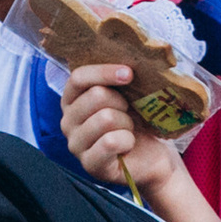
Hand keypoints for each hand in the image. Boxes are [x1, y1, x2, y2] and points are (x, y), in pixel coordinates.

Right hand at [59, 64, 185, 201]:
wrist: (153, 156)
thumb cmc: (137, 122)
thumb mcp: (128, 95)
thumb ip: (119, 77)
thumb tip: (130, 57)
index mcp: (72, 99)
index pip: (78, 77)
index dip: (104, 72)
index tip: (129, 73)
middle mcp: (67, 121)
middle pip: (96, 96)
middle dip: (122, 103)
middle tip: (129, 113)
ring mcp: (76, 144)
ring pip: (105, 118)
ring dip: (127, 123)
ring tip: (128, 130)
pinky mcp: (89, 164)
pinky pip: (111, 142)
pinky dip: (128, 141)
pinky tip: (128, 145)